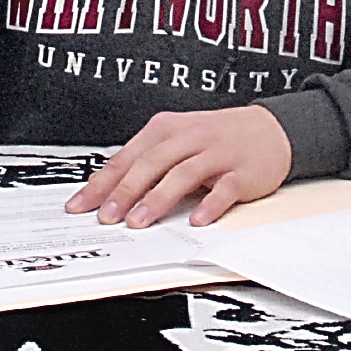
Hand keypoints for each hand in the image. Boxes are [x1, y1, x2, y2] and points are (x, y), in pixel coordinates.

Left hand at [65, 105, 291, 228]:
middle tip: (107, 216)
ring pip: (183, 174)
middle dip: (126, 191)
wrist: (269, 129)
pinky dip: (210, 205)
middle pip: (151, 163)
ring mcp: (216, 153)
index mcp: (166, 129)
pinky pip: (224, 189)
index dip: (103, 182)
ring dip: (158, 199)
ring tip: (139, 222)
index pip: (128, 157)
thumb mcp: (177, 140)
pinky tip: (197, 220)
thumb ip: (145, 162)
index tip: (81, 206)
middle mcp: (189, 137)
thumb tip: (105, 189)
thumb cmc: (216, 138)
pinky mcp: (241, 171)